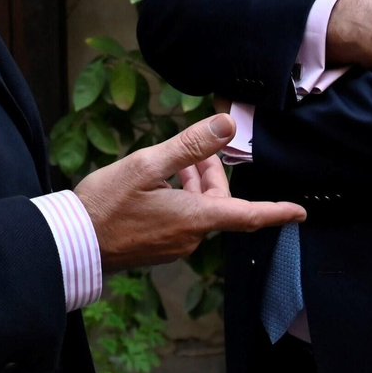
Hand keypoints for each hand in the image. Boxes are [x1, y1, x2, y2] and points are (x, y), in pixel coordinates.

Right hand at [74, 114, 305, 270]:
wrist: (71, 242)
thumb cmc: (108, 202)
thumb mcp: (148, 164)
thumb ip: (191, 145)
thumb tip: (228, 124)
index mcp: (196, 218)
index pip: (249, 215)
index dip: (277, 212)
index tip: (300, 212)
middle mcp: (190, 237)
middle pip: (218, 203)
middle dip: (211, 173)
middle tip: (193, 148)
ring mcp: (173, 245)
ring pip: (198, 209)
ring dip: (191, 183)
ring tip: (171, 160)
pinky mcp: (157, 248)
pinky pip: (181, 219)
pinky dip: (178, 197)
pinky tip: (156, 182)